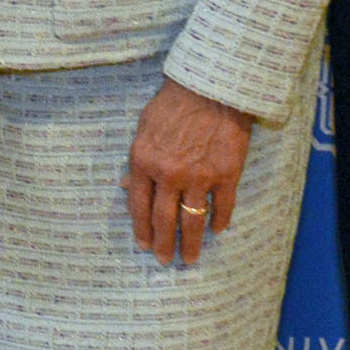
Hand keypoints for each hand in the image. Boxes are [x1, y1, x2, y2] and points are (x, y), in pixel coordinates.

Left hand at [123, 81, 254, 266]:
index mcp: (144, 163)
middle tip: (165, 262)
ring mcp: (200, 177)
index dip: (141, 229)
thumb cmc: (173, 104)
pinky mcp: (226, 174)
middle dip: (164, 245)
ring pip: (193, 221)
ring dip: (191, 243)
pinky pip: (223, 207)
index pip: (138, 206)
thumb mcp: (143, 128)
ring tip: (191, 259)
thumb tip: (123, 186)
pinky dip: (220, 221)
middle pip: (164, 220)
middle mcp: (170, 175)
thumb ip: (135, 161)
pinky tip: (217, 231)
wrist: (212, 87)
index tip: (144, 246)